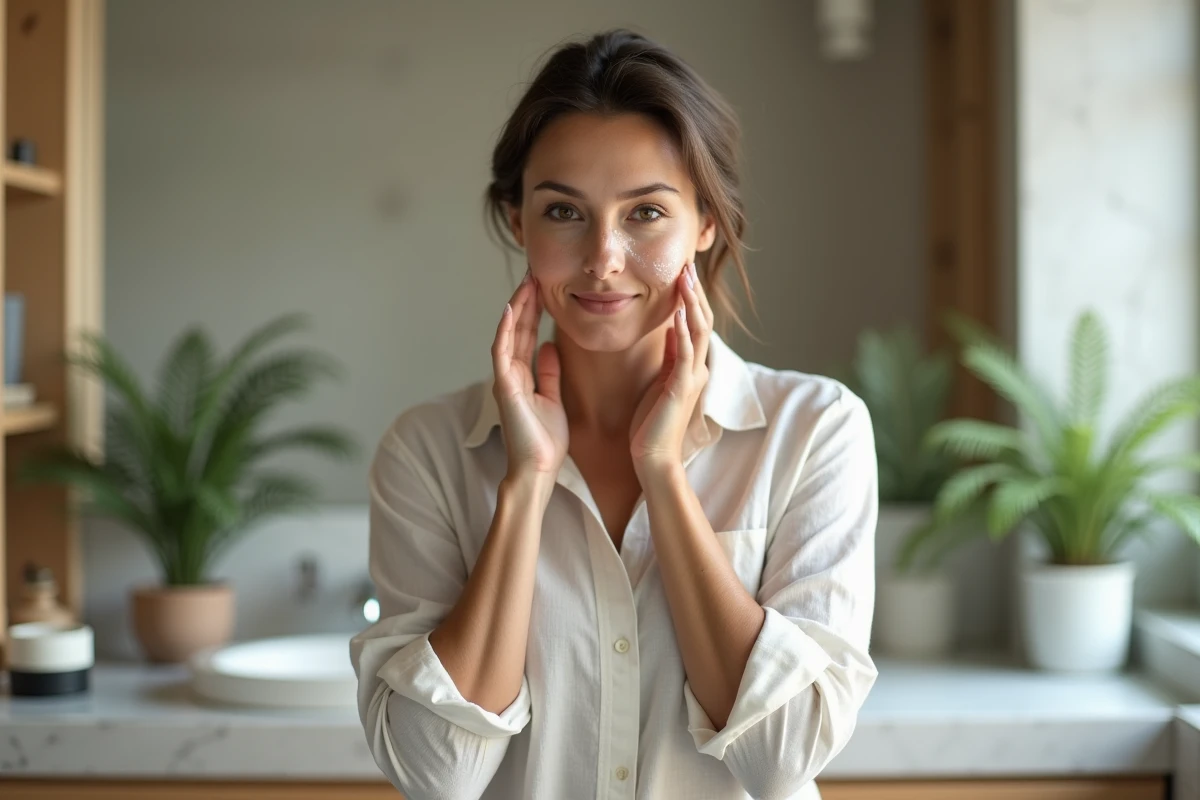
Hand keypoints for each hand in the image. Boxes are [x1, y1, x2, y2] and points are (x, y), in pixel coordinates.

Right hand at [491, 270, 567, 478]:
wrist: (539, 469)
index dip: (534, 308)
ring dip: (516, 306)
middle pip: (516, 327)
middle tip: (533, 270)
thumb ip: (549, 372)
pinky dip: (503, 330)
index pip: (527, 333)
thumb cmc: (545, 441)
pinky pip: (501, 352)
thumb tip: (551, 347)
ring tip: (525, 281)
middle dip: (525, 299)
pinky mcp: (504, 387)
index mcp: (524, 374)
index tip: (543, 284)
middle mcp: (511, 372)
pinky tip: (509, 309)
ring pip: (507, 333)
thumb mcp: (553, 398)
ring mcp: (505, 378)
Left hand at [630, 262, 712, 473]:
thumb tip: (672, 328)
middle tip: (688, 262)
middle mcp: (697, 368)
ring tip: (685, 275)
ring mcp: (692, 377)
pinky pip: (686, 352)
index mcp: (690, 366)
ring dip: (693, 301)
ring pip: (700, 330)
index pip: (696, 323)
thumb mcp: (660, 381)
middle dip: (695, 290)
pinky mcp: (681, 387)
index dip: (691, 296)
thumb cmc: (652, 425)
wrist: (653, 458)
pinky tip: (679, 310)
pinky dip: (684, 329)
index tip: (683, 271)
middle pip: (703, 319)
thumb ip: (669, 355)